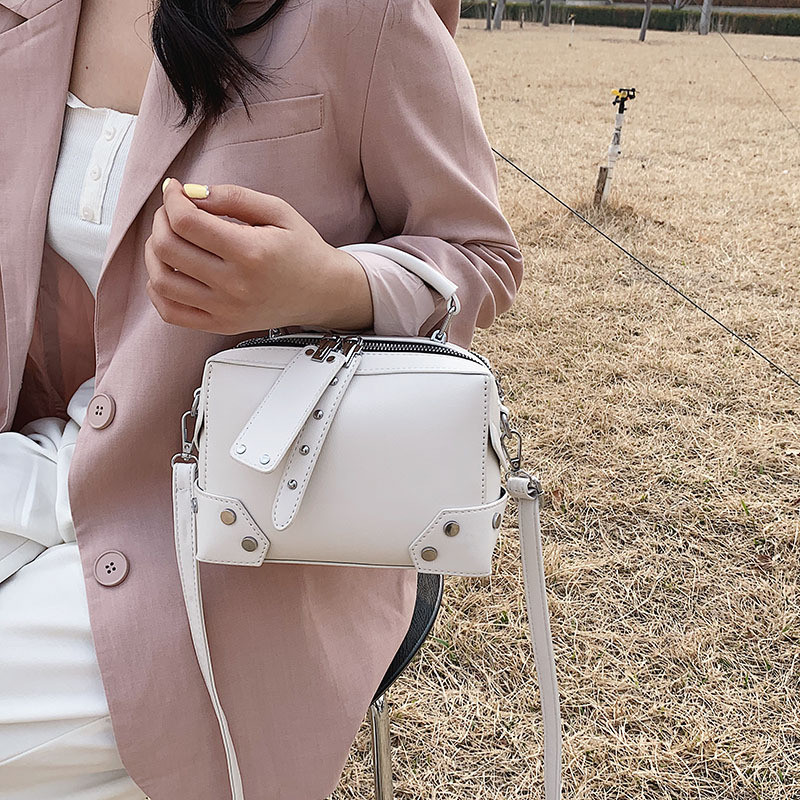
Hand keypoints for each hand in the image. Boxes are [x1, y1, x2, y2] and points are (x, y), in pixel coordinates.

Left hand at [144, 180, 373, 334]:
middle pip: (169, 248)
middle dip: (162, 220)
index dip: (172, 199)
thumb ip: (234, 197)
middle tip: (173, 211)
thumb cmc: (302, 250)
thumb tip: (192, 193)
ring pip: (162, 280)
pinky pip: (170, 312)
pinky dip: (158, 289)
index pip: (187, 222)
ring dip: (154, 252)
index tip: (176, 189)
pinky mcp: (221, 325)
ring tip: (168, 238)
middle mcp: (235, 285)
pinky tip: (169, 270)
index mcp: (251, 253)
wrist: (323, 292)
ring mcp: (226, 310)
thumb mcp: (278, 211)